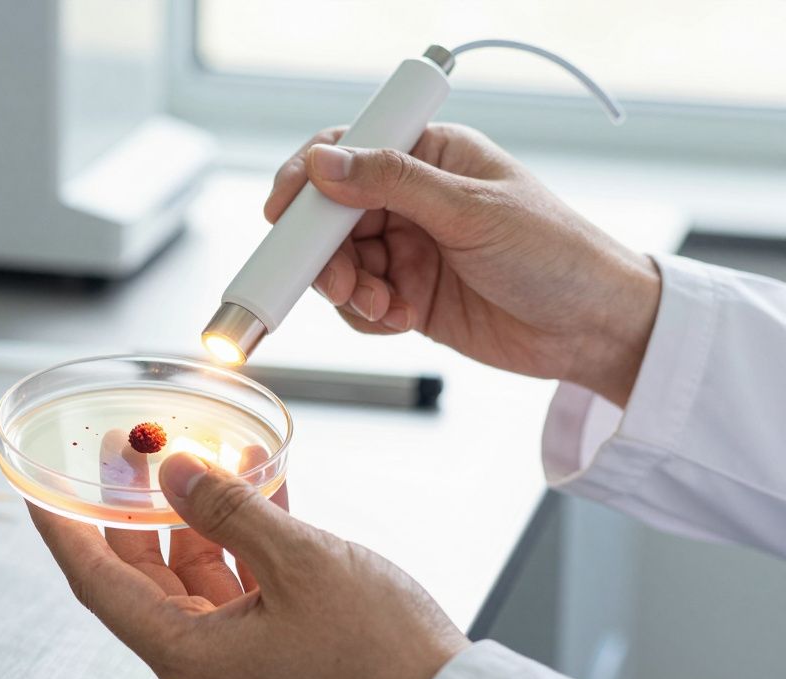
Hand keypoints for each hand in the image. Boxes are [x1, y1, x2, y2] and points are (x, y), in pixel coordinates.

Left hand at [28, 443, 468, 678]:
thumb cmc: (385, 662)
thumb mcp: (302, 564)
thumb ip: (229, 509)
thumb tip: (174, 471)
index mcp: (190, 658)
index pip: (97, 585)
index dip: (63, 530)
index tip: (38, 489)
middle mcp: (204, 665)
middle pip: (142, 576)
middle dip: (129, 507)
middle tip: (123, 451)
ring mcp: (239, 661)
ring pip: (193, 574)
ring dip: (192, 512)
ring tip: (187, 454)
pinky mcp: (275, 652)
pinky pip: (239, 584)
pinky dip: (240, 535)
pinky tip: (253, 484)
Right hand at [266, 123, 660, 406]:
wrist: (593, 329)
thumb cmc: (556, 254)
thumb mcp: (472, 211)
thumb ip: (393, 184)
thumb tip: (326, 163)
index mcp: (431, 156)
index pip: (348, 151)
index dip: (307, 178)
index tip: (283, 212)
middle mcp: (414, 199)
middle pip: (332, 215)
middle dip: (323, 250)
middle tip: (337, 281)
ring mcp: (409, 248)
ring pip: (339, 263)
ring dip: (347, 288)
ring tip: (382, 304)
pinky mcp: (409, 294)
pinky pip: (359, 302)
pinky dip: (367, 314)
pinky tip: (399, 317)